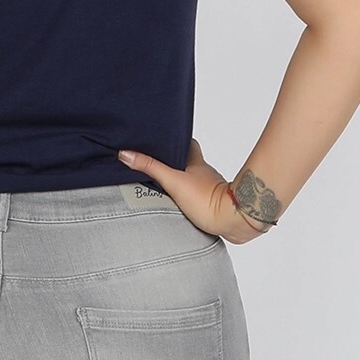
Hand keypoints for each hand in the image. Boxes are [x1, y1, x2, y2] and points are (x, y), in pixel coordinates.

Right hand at [117, 139, 268, 244]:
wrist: (233, 220)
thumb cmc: (208, 199)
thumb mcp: (173, 181)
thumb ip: (150, 167)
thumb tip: (126, 154)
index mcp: (196, 163)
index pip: (187, 144)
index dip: (176, 140)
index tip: (164, 139)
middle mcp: (204, 174)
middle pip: (189, 163)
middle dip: (175, 164)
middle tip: (158, 166)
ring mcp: (210, 190)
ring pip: (193, 182)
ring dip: (182, 184)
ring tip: (164, 189)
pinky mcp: (213, 206)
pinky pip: (198, 199)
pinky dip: (189, 200)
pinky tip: (180, 207)